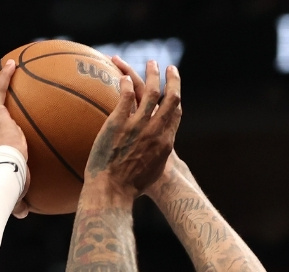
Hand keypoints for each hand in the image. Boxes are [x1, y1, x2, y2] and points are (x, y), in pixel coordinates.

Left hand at [105, 59, 193, 200]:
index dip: (176, 99)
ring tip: (150, 62)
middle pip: (171, 98)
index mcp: (165, 142)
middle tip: (170, 68)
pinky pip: (125, 96)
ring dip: (152, 73)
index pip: (176, 114)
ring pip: (150, 91)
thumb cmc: (129, 189)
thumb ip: (153, 160)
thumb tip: (149, 159)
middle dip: (173, 80)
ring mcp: (138, 125)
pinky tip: (121, 76)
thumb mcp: (150, 173)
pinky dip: (126, 83)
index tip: (175, 89)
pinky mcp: (119, 122)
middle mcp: (156, 130)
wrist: (112, 191)